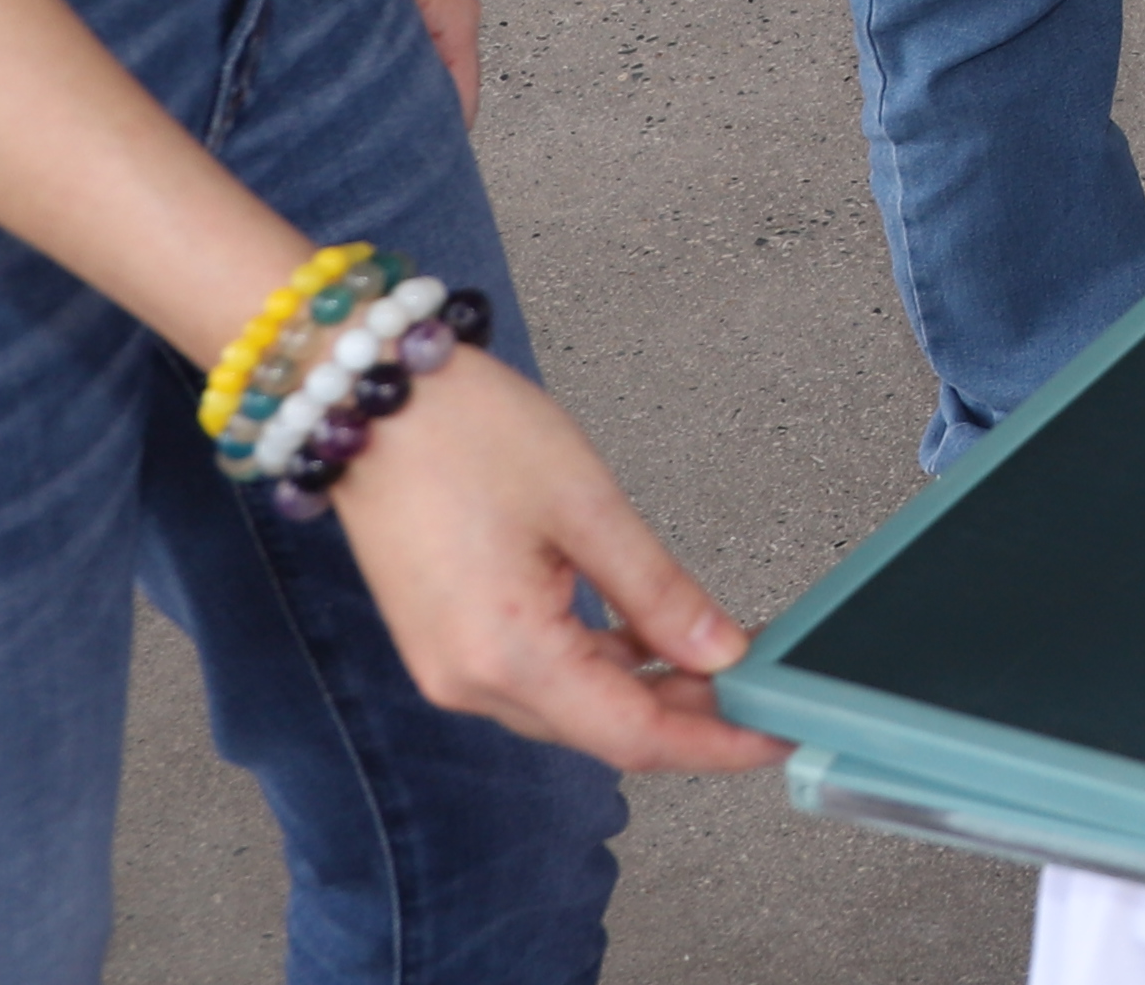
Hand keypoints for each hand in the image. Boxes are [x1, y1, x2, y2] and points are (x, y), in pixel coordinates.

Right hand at [319, 346, 768, 774]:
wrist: (366, 401)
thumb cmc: (462, 434)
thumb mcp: (587, 505)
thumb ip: (658, 591)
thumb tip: (721, 650)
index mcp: (505, 655)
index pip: (633, 736)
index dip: (715, 743)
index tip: (778, 735)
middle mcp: (469, 681)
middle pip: (603, 729)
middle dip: (690, 716)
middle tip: (767, 687)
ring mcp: (450, 667)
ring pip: (573, 707)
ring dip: (647, 690)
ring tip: (723, 658)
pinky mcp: (447, 642)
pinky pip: (539, 676)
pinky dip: (601, 665)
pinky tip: (648, 638)